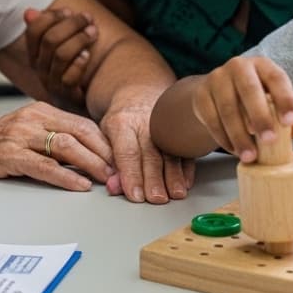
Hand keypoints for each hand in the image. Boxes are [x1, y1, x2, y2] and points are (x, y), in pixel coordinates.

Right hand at [0, 101, 114, 190]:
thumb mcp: (26, 132)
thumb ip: (53, 138)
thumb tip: (90, 156)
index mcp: (40, 110)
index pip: (83, 124)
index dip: (105, 142)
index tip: (121, 159)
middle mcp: (32, 118)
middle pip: (79, 133)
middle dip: (104, 153)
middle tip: (120, 172)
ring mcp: (20, 135)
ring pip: (66, 147)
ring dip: (91, 164)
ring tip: (106, 179)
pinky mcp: (9, 155)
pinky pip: (44, 166)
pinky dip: (65, 177)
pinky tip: (79, 186)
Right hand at [24, 0, 97, 106]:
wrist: (90, 96)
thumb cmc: (81, 56)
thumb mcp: (76, 29)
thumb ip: (77, 1)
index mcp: (37, 50)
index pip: (34, 29)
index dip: (51, 17)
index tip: (70, 11)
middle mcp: (40, 66)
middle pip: (50, 40)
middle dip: (71, 25)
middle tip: (89, 18)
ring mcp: (52, 82)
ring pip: (60, 55)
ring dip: (79, 40)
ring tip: (94, 32)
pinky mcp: (66, 96)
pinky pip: (69, 78)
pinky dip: (79, 64)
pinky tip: (88, 56)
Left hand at [100, 87, 193, 202]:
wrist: (139, 94)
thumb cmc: (120, 120)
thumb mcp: (105, 136)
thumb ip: (109, 162)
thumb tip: (113, 187)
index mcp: (122, 123)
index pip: (127, 152)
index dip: (131, 175)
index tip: (135, 195)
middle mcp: (145, 123)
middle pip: (151, 154)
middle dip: (154, 178)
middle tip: (156, 198)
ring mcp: (165, 125)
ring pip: (171, 152)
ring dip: (174, 176)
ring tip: (175, 194)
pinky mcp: (179, 130)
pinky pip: (185, 150)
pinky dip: (187, 168)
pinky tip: (185, 183)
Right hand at [189, 56, 292, 163]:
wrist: (218, 93)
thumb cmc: (255, 99)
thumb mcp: (274, 103)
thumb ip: (291, 116)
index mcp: (262, 65)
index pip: (276, 78)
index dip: (284, 99)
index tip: (290, 122)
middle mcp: (238, 66)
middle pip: (249, 90)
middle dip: (260, 117)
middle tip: (269, 140)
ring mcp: (216, 78)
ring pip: (228, 108)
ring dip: (239, 134)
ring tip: (250, 155)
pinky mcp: (201, 94)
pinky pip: (211, 118)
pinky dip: (223, 137)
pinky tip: (234, 150)